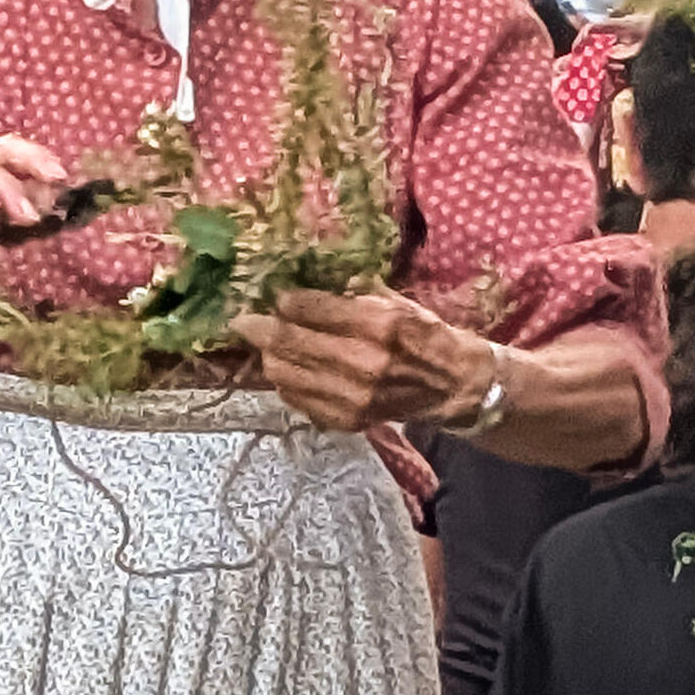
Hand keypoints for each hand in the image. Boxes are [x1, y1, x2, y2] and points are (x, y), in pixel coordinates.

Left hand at [230, 286, 486, 432]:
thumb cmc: (423, 334)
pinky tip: (291, 369)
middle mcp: (363, 363)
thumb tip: (306, 274)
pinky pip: (296, 399)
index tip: (274, 296)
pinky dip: (286, 382)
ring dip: (269, 356)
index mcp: (378, 325)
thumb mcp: (394, 300)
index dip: (283, 301)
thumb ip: (352, 290)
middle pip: (287, 343)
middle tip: (244, 319)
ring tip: (268, 344)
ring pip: (284, 374)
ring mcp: (352, 397)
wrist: (451, 385)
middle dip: (259, 328)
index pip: (309, 310)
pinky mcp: (346, 420)